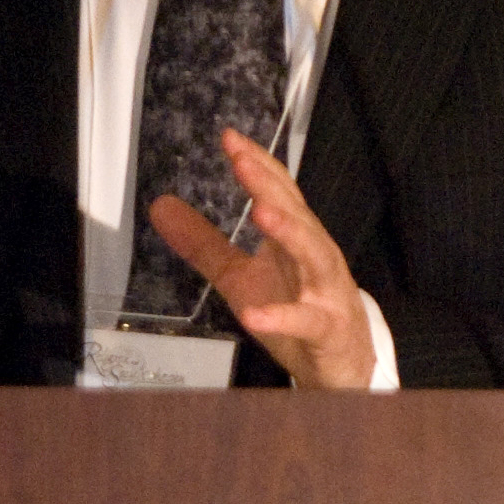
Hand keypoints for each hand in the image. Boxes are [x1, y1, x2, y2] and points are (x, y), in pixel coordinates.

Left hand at [148, 127, 375, 389]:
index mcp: (293, 239)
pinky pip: (307, 321)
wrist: (342, 366)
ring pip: (314, 254)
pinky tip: (254, 314)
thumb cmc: (296, 313)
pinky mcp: (328, 329)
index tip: (229, 137)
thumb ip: (203, 244)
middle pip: (296, 212)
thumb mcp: (239, 278)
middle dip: (269, 185)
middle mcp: (313, 256)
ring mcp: (326, 292)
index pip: (279, 191)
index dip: (256, 164)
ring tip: (261, 212)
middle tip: (241, 161)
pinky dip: (282, 316)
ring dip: (290, 231)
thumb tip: (160, 206)